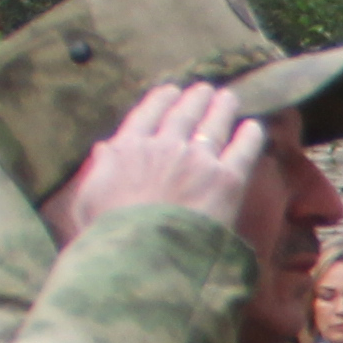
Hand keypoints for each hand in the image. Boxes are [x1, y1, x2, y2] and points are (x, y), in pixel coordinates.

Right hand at [60, 79, 266, 233]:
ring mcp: (198, 161)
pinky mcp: (227, 180)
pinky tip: (254, 127)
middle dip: (195, 99)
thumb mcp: (88, 198)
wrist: (143, 252)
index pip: (147, 115)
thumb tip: (103, 149)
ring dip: (222, 108)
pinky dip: (250, 136)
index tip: (170, 91)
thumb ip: (98, 170)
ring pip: (213, 126)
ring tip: (228, 99)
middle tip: (204, 90)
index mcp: (128, 148)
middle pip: (184, 115)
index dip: (161, 100)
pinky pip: (242, 151)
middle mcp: (165, 146)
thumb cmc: (109, 233)